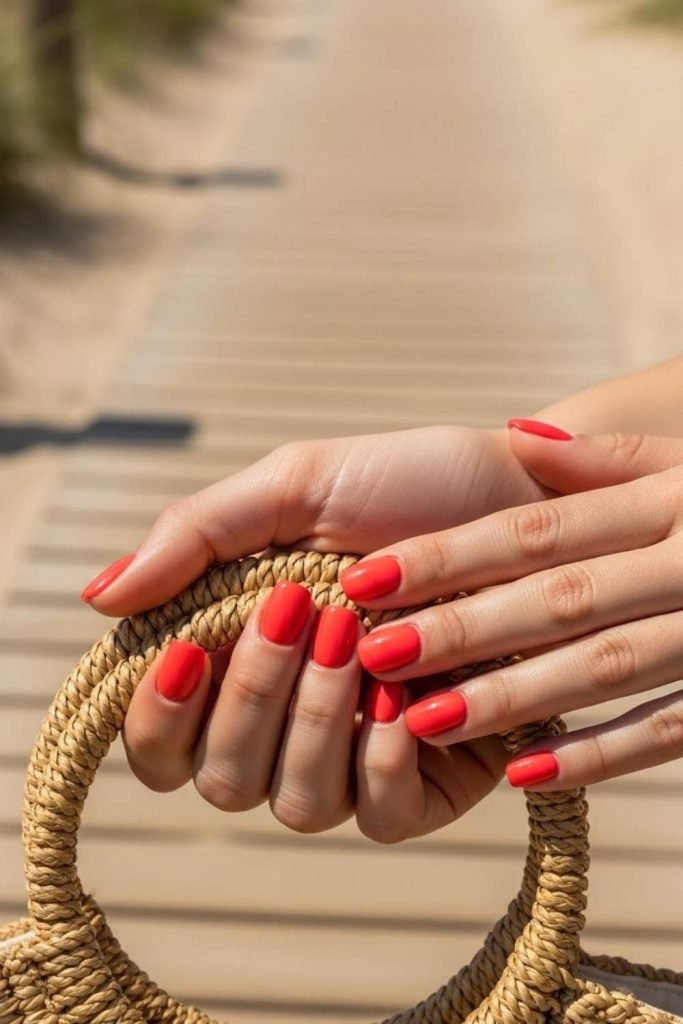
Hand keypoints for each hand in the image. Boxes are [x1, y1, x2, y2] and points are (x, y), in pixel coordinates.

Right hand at [83, 427, 544, 840]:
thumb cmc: (411, 486)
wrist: (528, 497)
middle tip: (303, 608)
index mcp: (242, 657)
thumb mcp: (295, 487)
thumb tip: (99, 599)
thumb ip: (195, 537)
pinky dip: (382, 761)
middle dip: (253, 696)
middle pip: (221, 778)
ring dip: (314, 721)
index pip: (162, 739)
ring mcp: (358, 753)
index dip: (157, 713)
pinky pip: (380, 816)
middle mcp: (290, 720)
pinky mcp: (431, 778)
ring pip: (295, 806)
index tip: (189, 647)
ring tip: (359, 638)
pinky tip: (404, 703)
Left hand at [346, 424, 682, 790]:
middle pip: (559, 599)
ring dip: (512, 698)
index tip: (366, 577)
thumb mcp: (682, 464)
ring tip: (423, 718)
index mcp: (666, 500)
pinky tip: (524, 772)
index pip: (537, 530)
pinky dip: (600, 752)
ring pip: (604, 667)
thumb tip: (514, 433)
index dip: (448, 554)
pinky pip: (670, 729)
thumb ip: (601, 461)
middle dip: (462, 630)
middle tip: (374, 653)